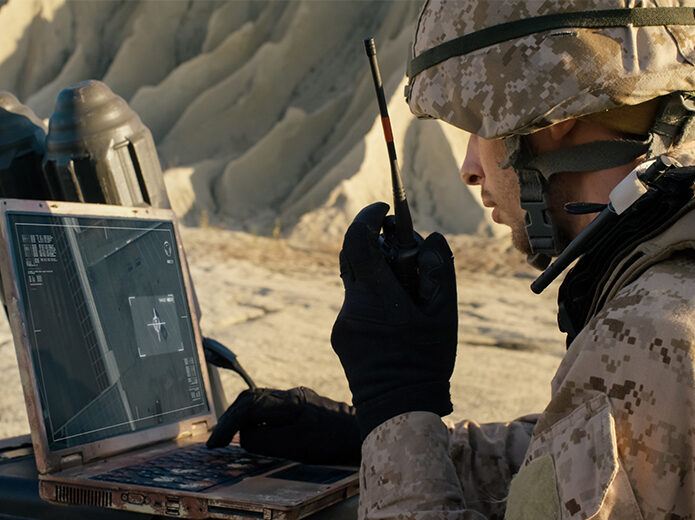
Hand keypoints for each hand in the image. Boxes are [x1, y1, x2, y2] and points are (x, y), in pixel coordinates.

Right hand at [206, 387, 360, 465]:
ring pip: (259, 403)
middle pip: (251, 399)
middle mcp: (291, 395)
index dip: (228, 424)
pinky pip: (270, 409)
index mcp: (290, 401)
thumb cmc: (333, 442)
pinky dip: (255, 420)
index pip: (250, 406)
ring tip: (229, 438)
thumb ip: (265, 439)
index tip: (215, 443)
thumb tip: (244, 435)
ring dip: (242, 419)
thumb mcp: (295, 447)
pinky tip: (253, 435)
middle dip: (230, 419)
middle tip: (217, 441)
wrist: (361, 434)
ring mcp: (296, 398)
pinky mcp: (300, 406)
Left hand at [331, 202, 457, 438]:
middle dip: (374, 243)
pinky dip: (373, 297)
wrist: (397, 407)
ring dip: (377, 274)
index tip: (383, 209)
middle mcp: (353, 305)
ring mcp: (342, 321)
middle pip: (353, 257)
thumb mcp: (444, 315)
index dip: (367, 217)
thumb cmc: (425, 361)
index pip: (357, 241)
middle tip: (400, 247)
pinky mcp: (339, 335)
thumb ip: (439, 269)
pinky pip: (355, 303)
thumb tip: (429, 237)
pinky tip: (395, 317)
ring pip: (356, 281)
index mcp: (377, 296)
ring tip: (407, 292)